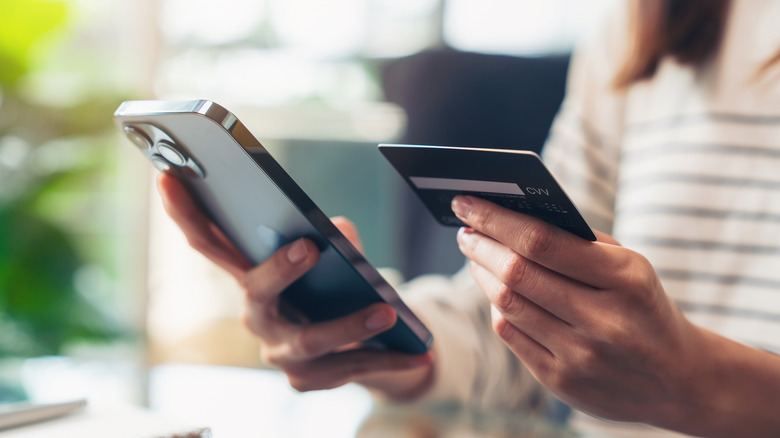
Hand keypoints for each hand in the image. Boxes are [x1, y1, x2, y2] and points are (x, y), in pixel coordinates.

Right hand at [156, 173, 432, 398]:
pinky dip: (387, 358)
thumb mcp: (334, 256)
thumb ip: (333, 239)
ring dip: (349, 325)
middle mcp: (255, 315)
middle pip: (255, 291)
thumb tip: (339, 232)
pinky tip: (420, 350)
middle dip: (279, 270)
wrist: (357, 344)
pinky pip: (347, 368)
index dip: (185, 212)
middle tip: (310, 247)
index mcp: (250, 276)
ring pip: (309, 340)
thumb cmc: (333, 287)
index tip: (169, 176)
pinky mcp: (307, 380)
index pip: (209, 243)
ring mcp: (279, 353)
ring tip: (386, 312)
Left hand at [451, 195, 714, 429]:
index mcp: (625, 278)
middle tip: (465, 229)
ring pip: (507, 304)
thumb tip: (509, 217)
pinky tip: (497, 292)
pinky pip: (511, 335)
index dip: (496, 219)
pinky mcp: (562, 381)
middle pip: (517, 274)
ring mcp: (581, 356)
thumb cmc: (643, 307)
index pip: (542, 241)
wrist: (679, 378)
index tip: (468, 202)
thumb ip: (577, 242)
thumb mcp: (630, 266)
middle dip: (481, 245)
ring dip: (482, 274)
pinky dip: (498, 308)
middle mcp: (603, 320)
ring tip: (475, 255)